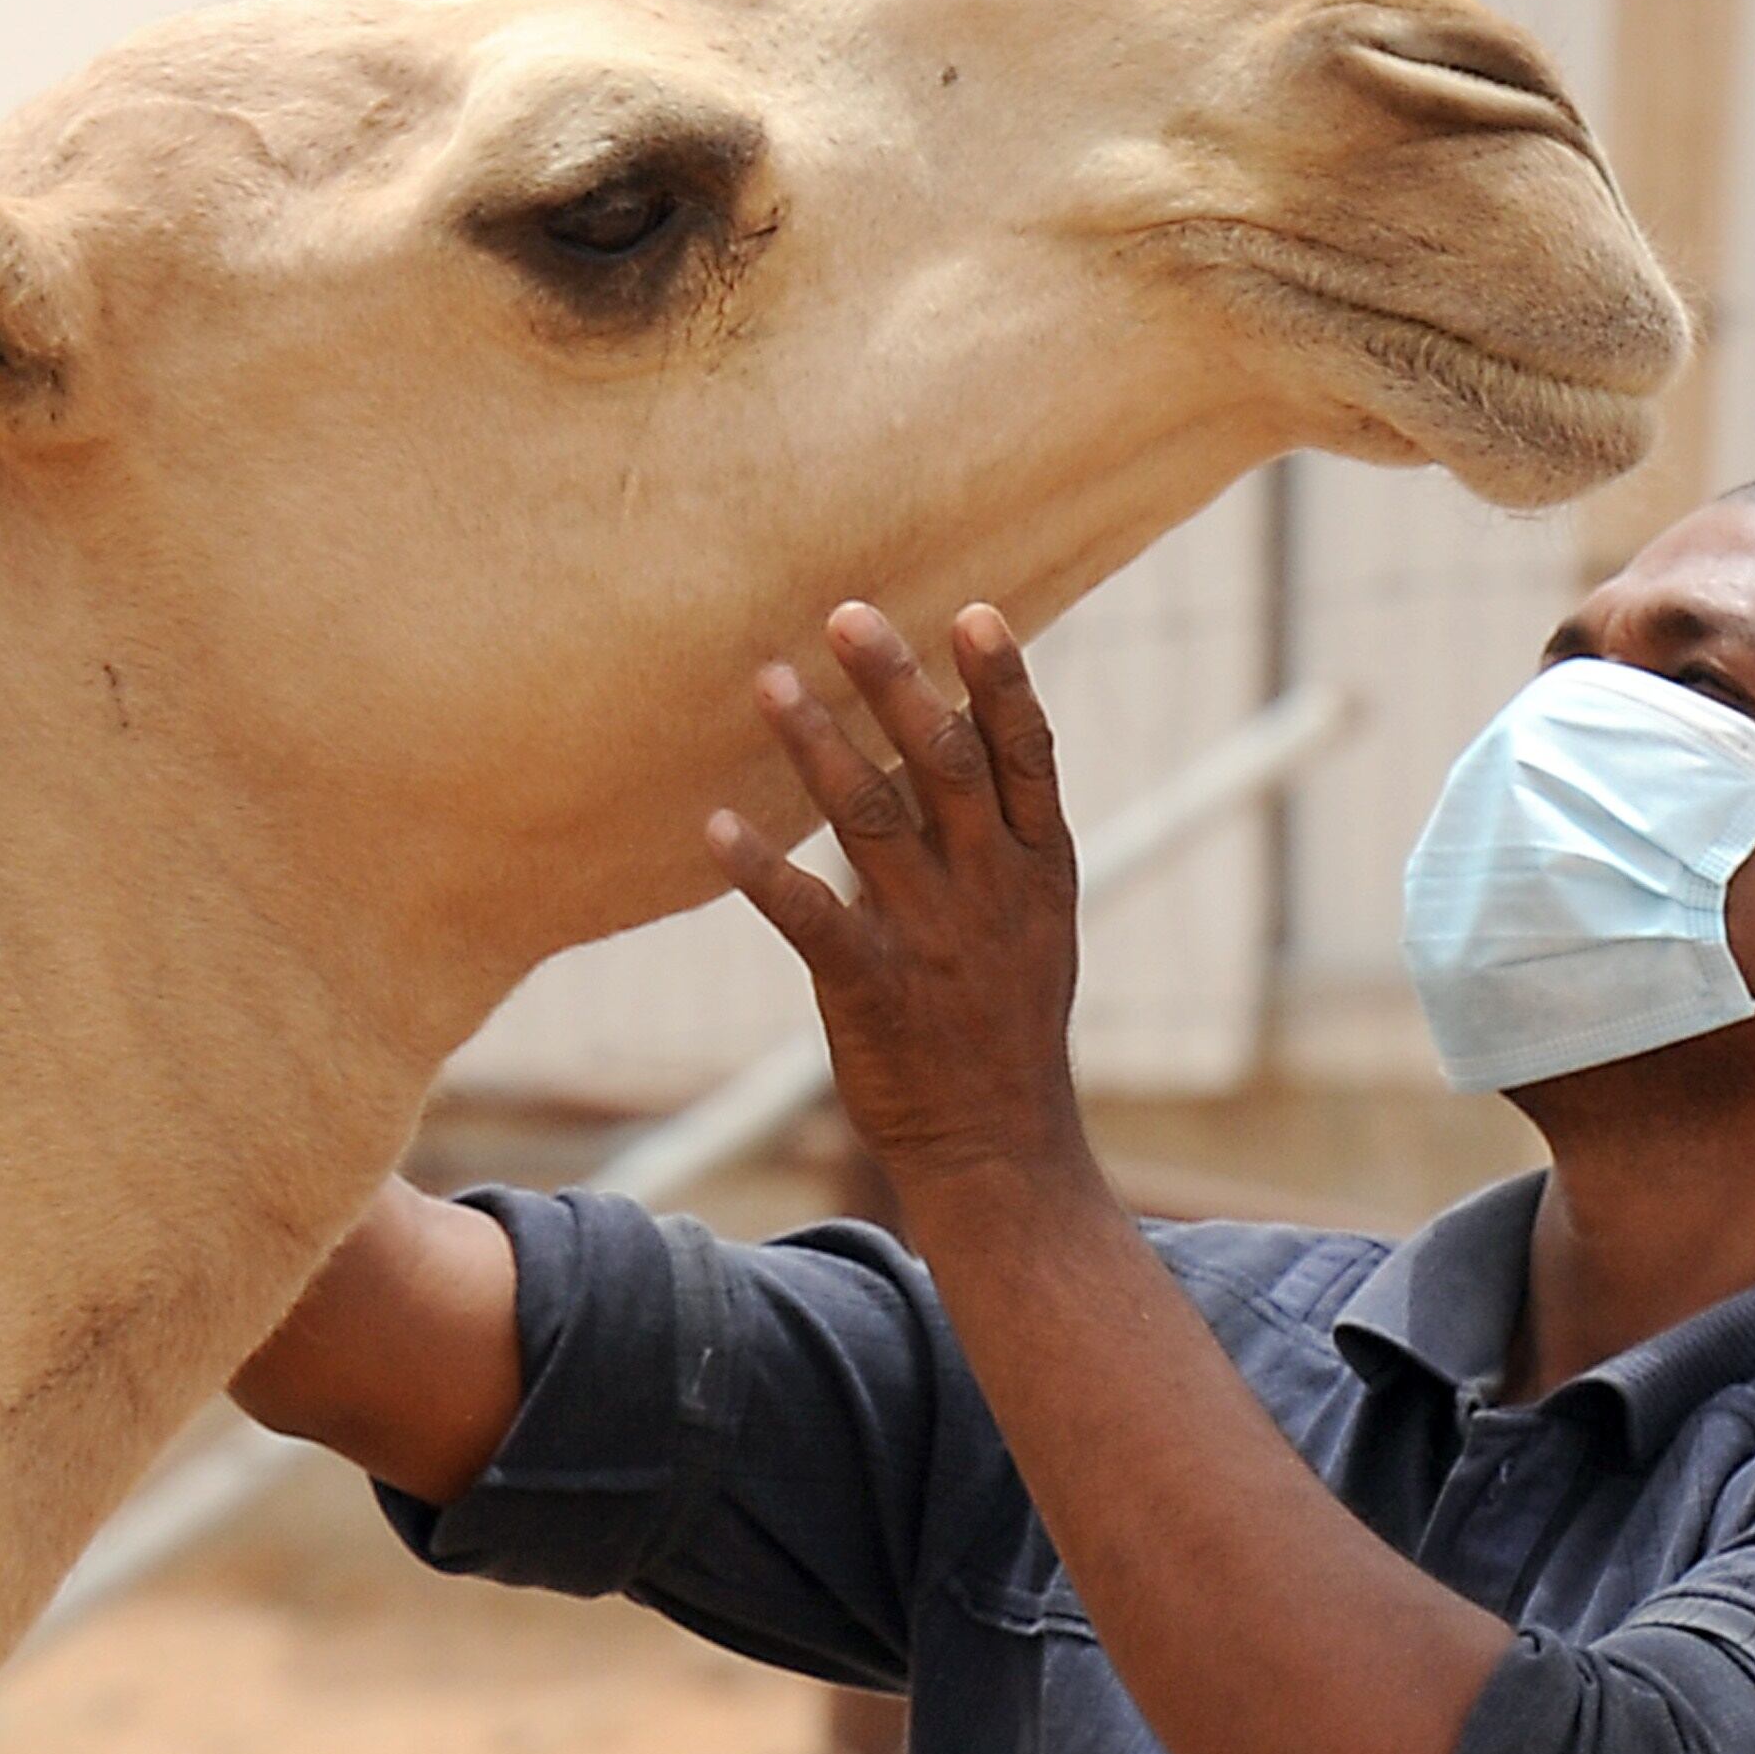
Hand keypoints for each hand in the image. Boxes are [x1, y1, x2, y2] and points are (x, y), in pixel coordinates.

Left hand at [706, 602, 1091, 1198]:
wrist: (999, 1142)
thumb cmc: (1004, 1016)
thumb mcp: (1034, 918)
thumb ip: (996, 830)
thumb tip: (949, 729)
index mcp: (1039, 865)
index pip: (1027, 754)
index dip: (1003, 682)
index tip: (974, 611)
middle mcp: (990, 888)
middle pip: (944, 764)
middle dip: (897, 683)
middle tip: (847, 612)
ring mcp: (933, 937)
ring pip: (870, 821)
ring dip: (817, 745)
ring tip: (769, 680)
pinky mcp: (871, 987)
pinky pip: (809, 917)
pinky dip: (761, 869)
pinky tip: (715, 825)